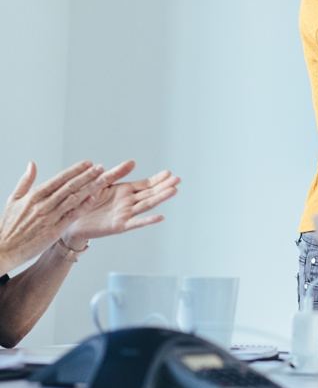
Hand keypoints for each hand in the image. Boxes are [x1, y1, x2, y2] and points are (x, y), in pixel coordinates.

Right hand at [0, 162, 106, 270]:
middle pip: (68, 187)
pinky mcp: (53, 232)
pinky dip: (82, 207)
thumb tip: (32, 164)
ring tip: (102, 180)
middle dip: (86, 176)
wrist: (4, 249)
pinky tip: (93, 199)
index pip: (58, 179)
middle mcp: (42, 205)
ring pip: (72, 200)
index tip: (88, 163)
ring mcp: (49, 218)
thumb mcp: (13, 199)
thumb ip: (25, 181)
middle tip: (100, 167)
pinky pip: (71, 217)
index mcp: (34, 196)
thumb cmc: (9, 225)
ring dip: (88, 189)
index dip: (74, 170)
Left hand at [63, 161, 179, 245]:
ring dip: (160, 199)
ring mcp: (125, 214)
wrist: (69, 220)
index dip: (158, 179)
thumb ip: (117, 173)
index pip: (146, 184)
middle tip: (178, 180)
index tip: (169, 173)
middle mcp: (128, 203)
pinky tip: (160, 217)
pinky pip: (135, 223)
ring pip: (146, 205)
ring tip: (173, 191)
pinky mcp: (119, 226)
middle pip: (150, 193)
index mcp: (125, 191)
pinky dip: (148, 220)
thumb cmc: (84, 201)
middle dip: (164, 186)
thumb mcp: (101, 182)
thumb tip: (133, 161)